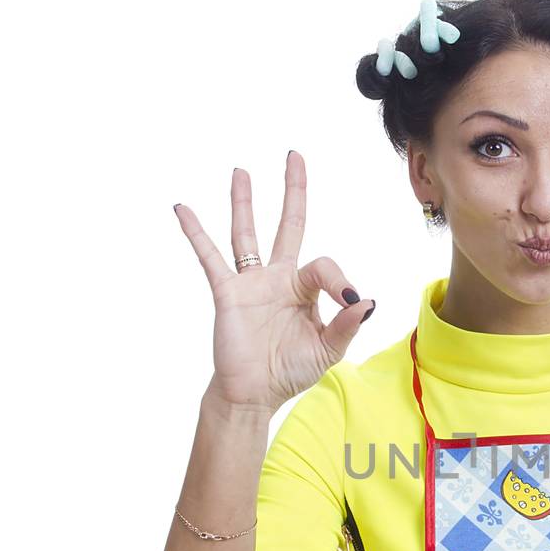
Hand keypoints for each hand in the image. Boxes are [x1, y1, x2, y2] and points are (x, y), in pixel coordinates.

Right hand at [174, 151, 373, 414]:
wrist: (254, 394)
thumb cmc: (290, 371)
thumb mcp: (327, 352)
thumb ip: (346, 326)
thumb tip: (366, 300)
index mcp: (306, 290)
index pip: (325, 266)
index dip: (339, 280)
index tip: (349, 301)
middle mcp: (278, 279)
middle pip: (288, 225)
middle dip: (293, 192)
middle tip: (294, 156)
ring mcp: (251, 283)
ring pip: (247, 235)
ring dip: (244, 203)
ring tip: (241, 171)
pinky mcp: (227, 293)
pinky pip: (210, 258)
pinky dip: (196, 233)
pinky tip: (183, 208)